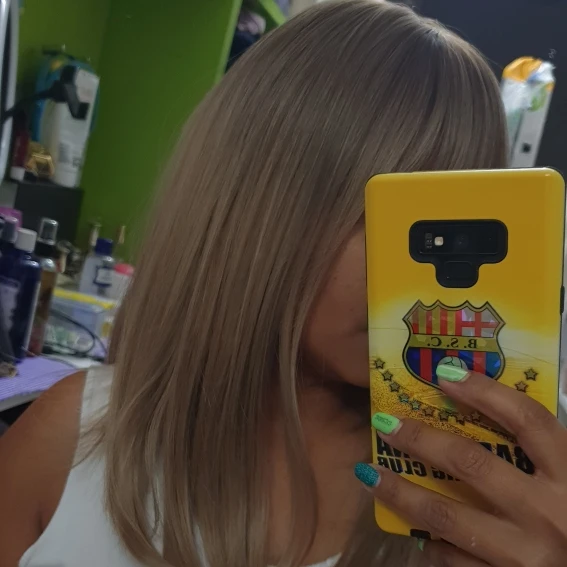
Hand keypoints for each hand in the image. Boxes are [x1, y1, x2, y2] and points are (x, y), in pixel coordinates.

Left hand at [354, 368, 566, 566]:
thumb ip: (541, 446)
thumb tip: (487, 401)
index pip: (526, 420)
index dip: (484, 392)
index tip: (444, 372)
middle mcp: (548, 512)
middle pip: (470, 463)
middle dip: (420, 439)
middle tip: (384, 422)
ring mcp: (526, 554)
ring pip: (446, 516)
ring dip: (401, 493)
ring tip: (369, 474)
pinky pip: (455, 560)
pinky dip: (429, 541)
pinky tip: (413, 528)